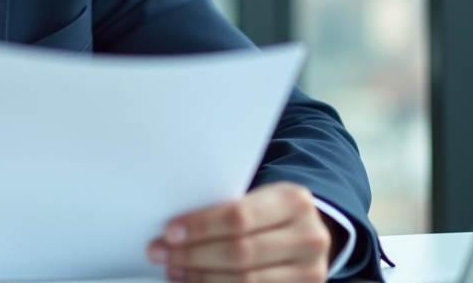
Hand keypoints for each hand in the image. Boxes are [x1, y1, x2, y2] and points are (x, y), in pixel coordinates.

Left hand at [146, 182, 335, 282]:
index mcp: (293, 201)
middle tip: (161, 254)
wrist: (310, 234)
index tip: (169, 232)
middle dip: (193, 255)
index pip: (238, 217)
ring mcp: (310, 271)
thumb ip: (227, 209)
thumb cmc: (271, 213)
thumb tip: (174, 228)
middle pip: (240, 252)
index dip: (200, 227)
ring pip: (245, 281)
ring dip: (201, 277)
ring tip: (174, 271)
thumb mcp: (259, 198)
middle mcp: (309, 238)